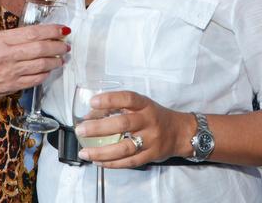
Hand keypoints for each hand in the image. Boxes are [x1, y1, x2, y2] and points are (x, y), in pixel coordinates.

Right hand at [0, 24, 70, 101]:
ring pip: (42, 65)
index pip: (34, 33)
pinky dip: (46, 74)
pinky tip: (49, 70)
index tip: (63, 30)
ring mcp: (12, 72)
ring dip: (56, 61)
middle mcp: (8, 55)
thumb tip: (35, 33)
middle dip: (58, 46)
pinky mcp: (13, 85)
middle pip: (41, 49)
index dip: (52, 31)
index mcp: (2, 40)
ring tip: (61, 58)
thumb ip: (13, 35)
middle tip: (66, 45)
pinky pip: (36, 80)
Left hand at [75, 90, 193, 167]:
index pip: (128, 98)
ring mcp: (151, 140)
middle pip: (123, 124)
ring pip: (124, 148)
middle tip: (81, 130)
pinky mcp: (151, 155)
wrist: (180, 132)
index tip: (92, 102)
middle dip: (99, 128)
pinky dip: (112, 163)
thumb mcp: (141, 106)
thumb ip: (118, 108)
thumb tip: (89, 115)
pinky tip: (98, 162)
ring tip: (85, 153)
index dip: (110, 99)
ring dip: (102, 152)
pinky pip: (129, 162)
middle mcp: (149, 121)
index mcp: (145, 105)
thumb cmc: (154, 116)